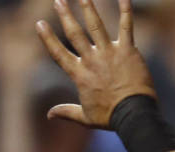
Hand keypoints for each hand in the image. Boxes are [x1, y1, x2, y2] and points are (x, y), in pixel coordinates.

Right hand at [36, 0, 155, 127]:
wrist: (134, 115)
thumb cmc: (111, 118)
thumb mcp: (86, 117)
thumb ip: (67, 112)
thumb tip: (49, 115)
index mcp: (79, 74)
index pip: (58, 52)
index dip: (48, 38)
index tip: (39, 24)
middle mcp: (92, 60)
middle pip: (74, 33)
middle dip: (65, 15)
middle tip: (58, 1)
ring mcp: (110, 53)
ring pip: (96, 25)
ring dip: (88, 8)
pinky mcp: (128, 51)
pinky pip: (126, 27)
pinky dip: (126, 11)